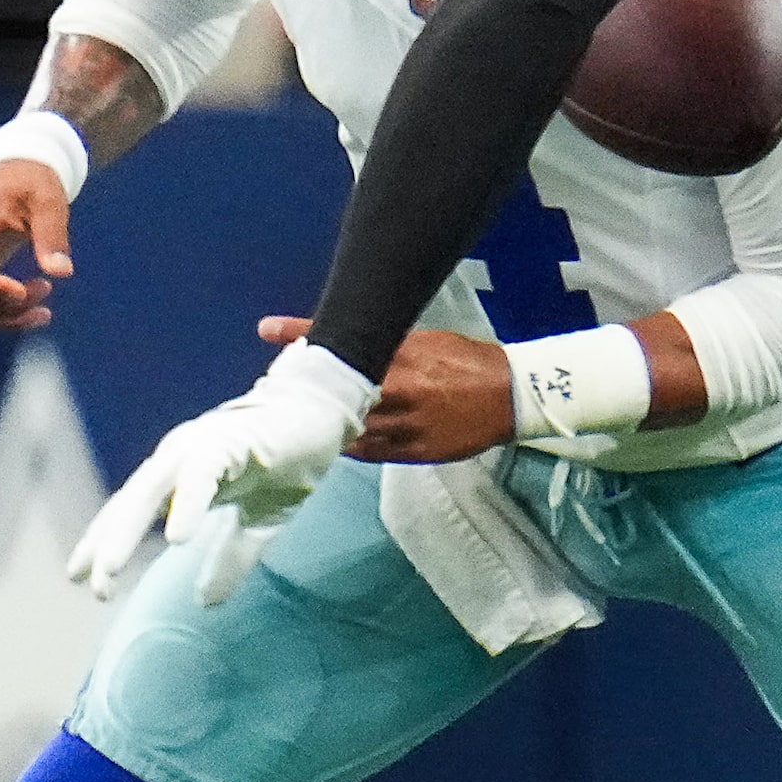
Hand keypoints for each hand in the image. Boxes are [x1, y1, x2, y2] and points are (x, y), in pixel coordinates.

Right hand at [0, 158, 73, 329]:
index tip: (25, 292)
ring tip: (41, 311)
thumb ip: (53, 235)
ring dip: (2, 319)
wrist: (13, 175)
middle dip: (8, 307)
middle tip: (47, 290)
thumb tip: (62, 272)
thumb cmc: (33, 185)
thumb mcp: (49, 203)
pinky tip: (27, 310)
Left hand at [65, 340, 378, 604]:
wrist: (322, 417)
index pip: (130, 510)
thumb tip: (206, 602)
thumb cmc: (284, 464)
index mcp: (179, 474)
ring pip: (153, 488)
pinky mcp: (232, 441)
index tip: (77, 576)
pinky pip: (203, 473)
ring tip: (109, 569)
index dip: (102, 540)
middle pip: (131, 502)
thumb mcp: (256, 524)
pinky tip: (177, 538)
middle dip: (106, 542)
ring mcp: (202, 445)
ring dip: (127, 529)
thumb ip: (229, 558)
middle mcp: (179, 456)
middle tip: (90, 586)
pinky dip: (187, 503)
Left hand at [258, 315, 512, 462]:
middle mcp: (400, 390)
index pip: (345, 344)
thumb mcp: (426, 341)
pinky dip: (347, 445)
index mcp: (404, 356)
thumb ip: (388, 346)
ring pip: (348, 426)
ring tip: (295, 416)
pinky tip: (331, 439)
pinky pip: (368, 452)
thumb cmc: (467, 361)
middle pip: (338, 389)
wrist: (512, 396)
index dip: (304, 334)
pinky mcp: (414, 452)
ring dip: (323, 420)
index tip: (269, 328)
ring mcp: (406, 426)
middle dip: (308, 387)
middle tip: (279, 384)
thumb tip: (350, 343)